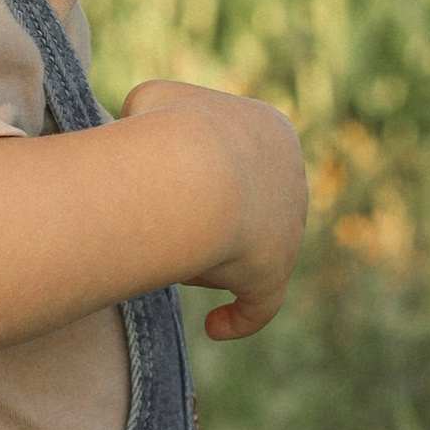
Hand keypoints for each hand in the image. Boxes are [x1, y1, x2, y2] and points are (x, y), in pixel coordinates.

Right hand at [118, 77, 308, 339]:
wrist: (189, 172)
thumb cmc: (165, 131)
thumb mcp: (149, 102)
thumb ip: (151, 118)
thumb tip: (139, 143)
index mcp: (270, 130)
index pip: (238, 154)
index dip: (197, 168)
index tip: (167, 181)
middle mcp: (290, 177)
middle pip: (245, 205)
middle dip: (206, 216)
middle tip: (161, 221)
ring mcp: (289, 228)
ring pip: (246, 251)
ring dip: (209, 258)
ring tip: (166, 255)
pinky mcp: (274, 272)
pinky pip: (260, 303)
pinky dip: (240, 317)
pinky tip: (216, 326)